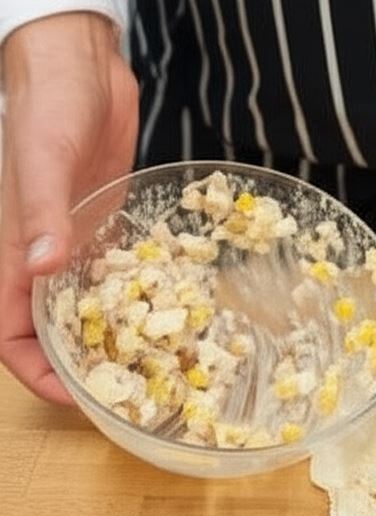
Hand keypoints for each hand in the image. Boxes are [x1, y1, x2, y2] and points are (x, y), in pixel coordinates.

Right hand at [0, 12, 138, 401]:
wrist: (79, 69)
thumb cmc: (47, 107)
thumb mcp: (42, 160)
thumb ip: (40, 214)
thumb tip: (40, 269)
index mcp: (12, 251)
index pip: (8, 333)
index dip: (34, 371)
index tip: (73, 397)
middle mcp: (44, 257)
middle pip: (51, 331)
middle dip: (80, 366)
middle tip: (129, 391)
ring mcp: (77, 243)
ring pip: (87, 307)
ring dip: (113, 337)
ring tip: (157, 366)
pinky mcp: (106, 226)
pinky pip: (118, 274)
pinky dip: (137, 297)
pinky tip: (172, 314)